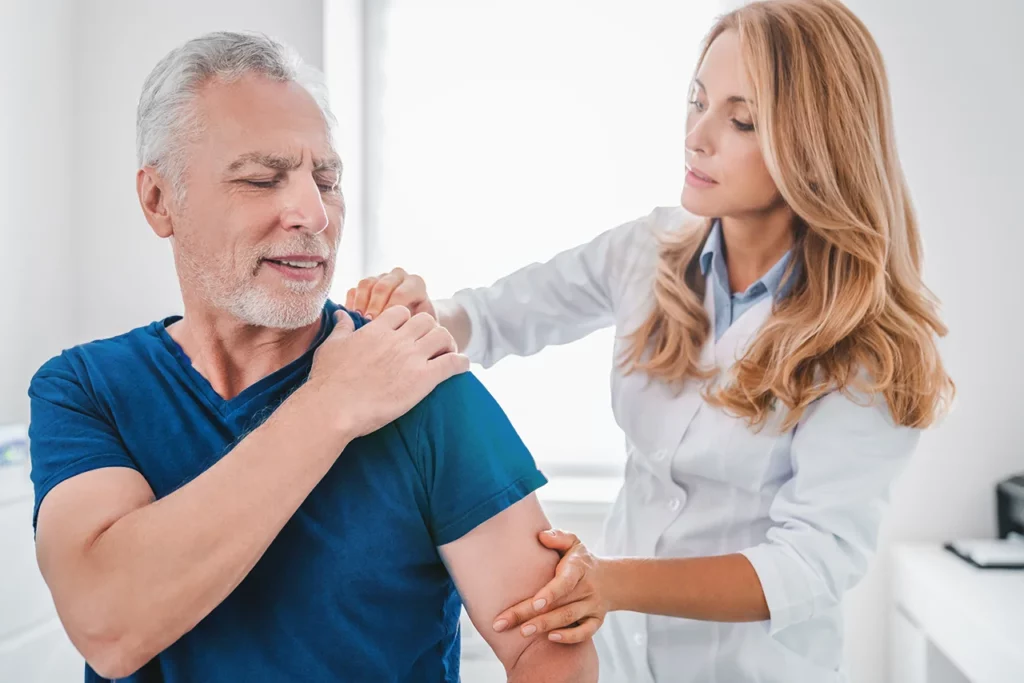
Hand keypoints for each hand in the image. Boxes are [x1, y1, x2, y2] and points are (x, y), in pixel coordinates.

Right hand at [304, 307, 468, 438]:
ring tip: (446, 354)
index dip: (406, 321)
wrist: (333, 408)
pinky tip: (461, 367)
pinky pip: (452, 363)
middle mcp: (397, 339)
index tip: (407, 333)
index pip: (402, 312)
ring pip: (442, 336)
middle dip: (429, 330)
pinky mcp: (423, 379)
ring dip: (447, 343)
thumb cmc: (328, 380)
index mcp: (377, 329)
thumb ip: (342, 328)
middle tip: (430, 345)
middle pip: (425, 320)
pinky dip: (461, 362)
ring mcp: (412, 358)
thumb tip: (341, 314)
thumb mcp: (332, 346)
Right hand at [346, 268, 434, 320]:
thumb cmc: (419, 328)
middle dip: (374, 307)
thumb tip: (405, 330)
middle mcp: (399, 276)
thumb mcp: (422, 327)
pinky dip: (352, 305)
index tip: (385, 327)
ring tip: (359, 322)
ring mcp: (380, 278)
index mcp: (415, 284)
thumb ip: (415, 326)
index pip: (401, 293)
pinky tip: (352, 320)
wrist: (410, 325)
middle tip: (369, 325)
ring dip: (361, 304)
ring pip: (366, 284)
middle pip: (382, 286)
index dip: (391, 311)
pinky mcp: (364, 286)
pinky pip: (354, 290)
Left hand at [492, 530, 609, 644]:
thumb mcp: (573, 543)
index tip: (535, 603)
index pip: (565, 582)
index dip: (551, 593)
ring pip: (568, 618)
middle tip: (503, 623)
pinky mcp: (596, 621)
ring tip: (522, 632)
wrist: (610, 580)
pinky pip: (585, 632)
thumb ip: (558, 537)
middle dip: (530, 614)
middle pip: (559, 603)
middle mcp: (586, 588)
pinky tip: (550, 639)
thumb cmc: (580, 560)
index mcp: (578, 567)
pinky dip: (569, 637)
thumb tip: (540, 536)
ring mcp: (592, 606)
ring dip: (544, 626)